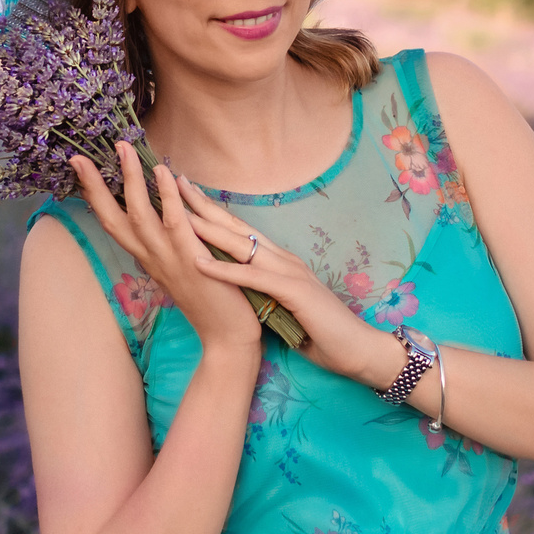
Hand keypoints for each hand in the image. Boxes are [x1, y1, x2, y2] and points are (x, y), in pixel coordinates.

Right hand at [69, 145, 261, 355]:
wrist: (227, 337)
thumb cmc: (209, 299)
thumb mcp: (179, 266)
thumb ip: (167, 243)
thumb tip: (162, 212)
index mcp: (146, 257)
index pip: (112, 222)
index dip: (95, 196)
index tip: (80, 169)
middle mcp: (150, 257)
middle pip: (113, 217)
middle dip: (95, 186)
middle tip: (79, 157)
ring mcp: (169, 259)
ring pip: (140, 214)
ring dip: (130, 180)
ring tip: (123, 149)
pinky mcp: (193, 259)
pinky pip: (176, 222)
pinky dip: (169, 196)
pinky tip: (165, 172)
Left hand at [168, 180, 404, 390]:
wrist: (357, 348)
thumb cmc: (321, 331)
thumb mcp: (283, 305)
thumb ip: (263, 290)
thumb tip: (238, 285)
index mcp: (281, 261)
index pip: (241, 231)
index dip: (214, 212)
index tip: (186, 195)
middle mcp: (284, 259)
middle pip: (238, 228)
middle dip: (205, 206)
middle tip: (176, 184)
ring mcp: (290, 272)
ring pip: (242, 246)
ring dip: (209, 229)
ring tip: (179, 213)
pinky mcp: (294, 292)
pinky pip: (253, 278)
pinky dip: (225, 270)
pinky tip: (200, 263)